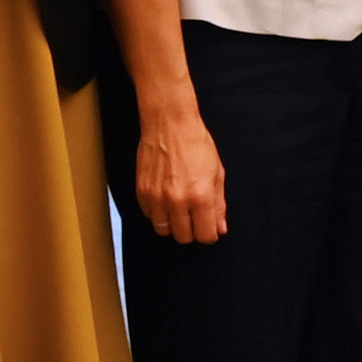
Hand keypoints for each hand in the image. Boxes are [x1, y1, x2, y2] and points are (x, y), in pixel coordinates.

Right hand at [135, 104, 228, 245]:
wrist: (169, 125)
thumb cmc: (196, 145)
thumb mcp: (217, 173)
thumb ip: (219, 204)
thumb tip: (220, 228)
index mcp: (201, 196)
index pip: (205, 235)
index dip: (209, 233)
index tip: (209, 227)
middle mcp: (177, 200)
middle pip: (184, 237)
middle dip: (192, 231)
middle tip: (194, 217)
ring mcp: (157, 197)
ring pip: (163, 230)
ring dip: (173, 224)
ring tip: (179, 208)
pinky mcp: (142, 192)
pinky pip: (149, 216)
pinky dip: (158, 213)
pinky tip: (166, 199)